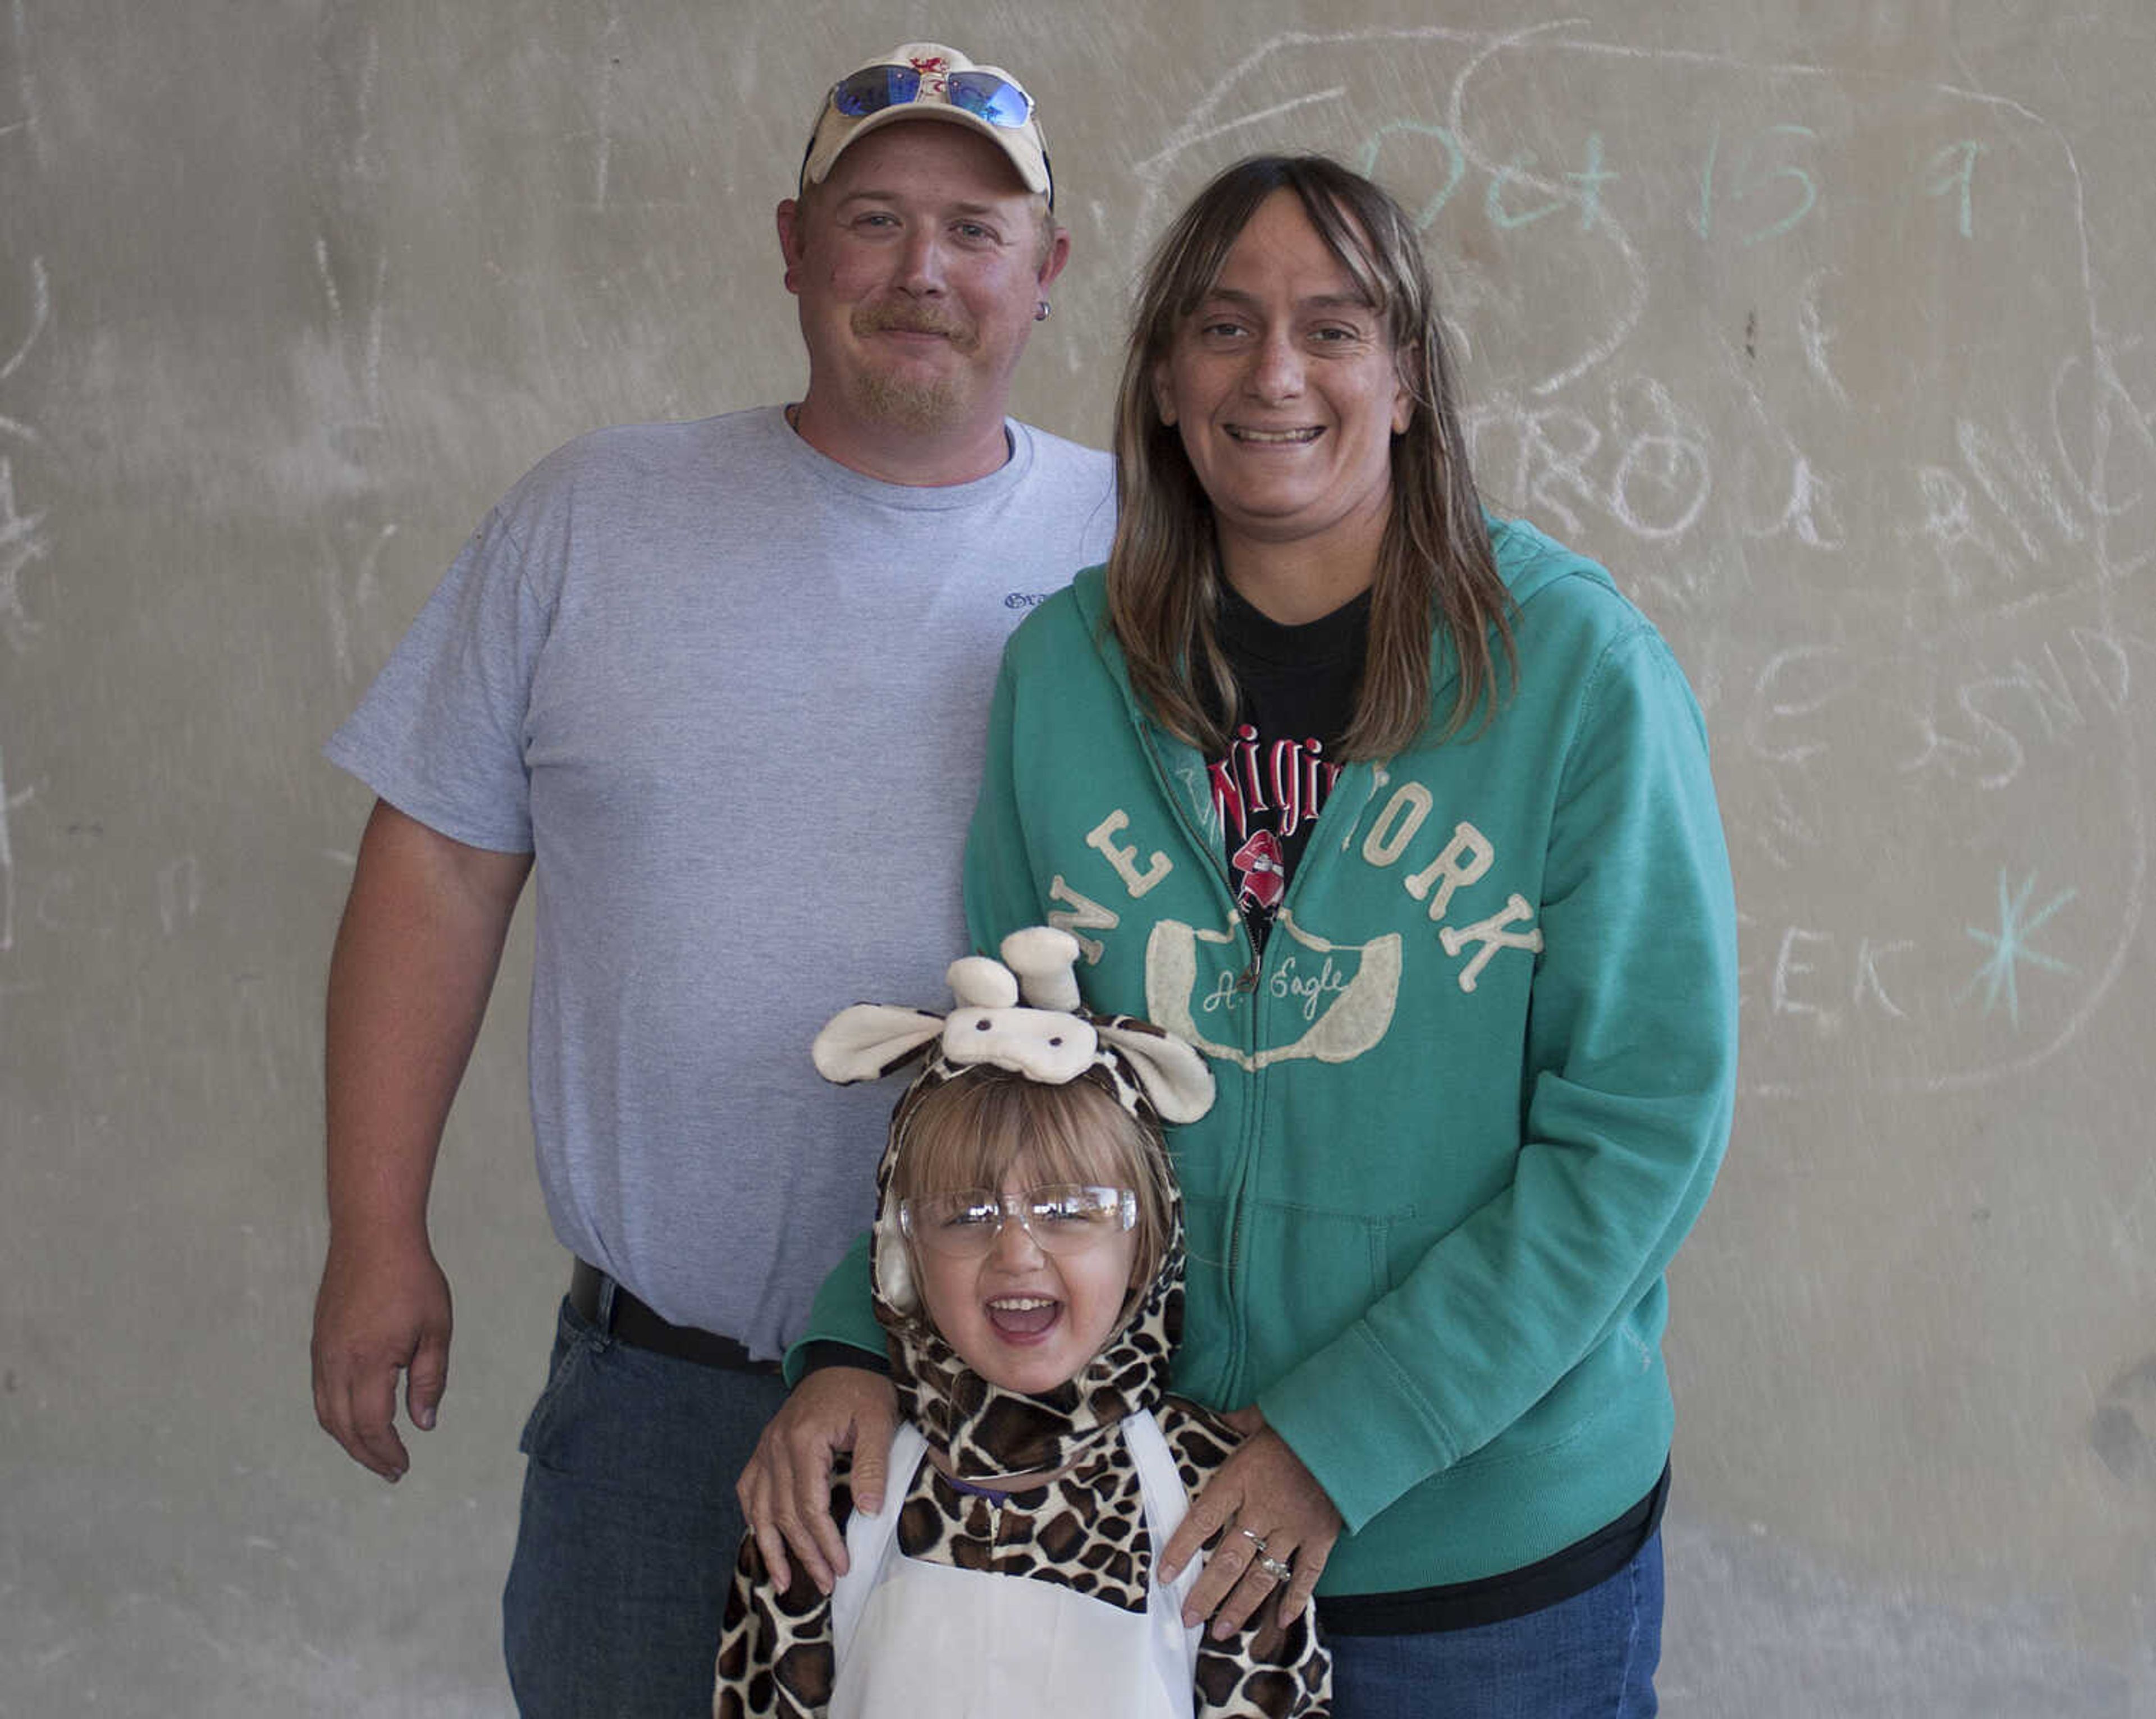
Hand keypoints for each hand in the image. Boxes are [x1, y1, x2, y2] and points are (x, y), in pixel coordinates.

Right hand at [310, 1233, 452, 1481]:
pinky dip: (336, 1415)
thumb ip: (430, 1379)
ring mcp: (322, 1352)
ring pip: (326, 1412)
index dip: (387, 1451)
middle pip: (343, 1427)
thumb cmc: (412, 1279)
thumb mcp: (435, 1330)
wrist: (372, 1235)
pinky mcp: (318, 1341)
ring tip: (374, 1452)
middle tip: (391, 1470)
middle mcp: (336, 1363)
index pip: (372, 1425)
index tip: (402, 1467)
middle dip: (367, 1454)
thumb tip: (423, 1424)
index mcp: (367, 1362)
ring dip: (348, 1438)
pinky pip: (321, 1391)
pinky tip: (357, 1418)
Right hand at [737, 1365, 897, 1595]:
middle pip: (783, 1514)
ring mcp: (765, 1447)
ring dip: (770, 1547)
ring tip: (783, 1583)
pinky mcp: (764, 1448)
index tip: (841, 1567)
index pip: (808, 1506)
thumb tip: (869, 1513)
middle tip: (826, 1582)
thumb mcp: (879, 1422)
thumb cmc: (863, 1390)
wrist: (841, 1358)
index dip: (824, 1542)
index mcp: (803, 1440)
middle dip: (804, 1554)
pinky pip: (749, 1489)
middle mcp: (776, 1446)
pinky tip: (762, 1539)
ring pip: (759, 1508)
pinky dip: (753, 1518)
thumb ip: (871, 1466)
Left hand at [1161, 1407, 1340, 1638]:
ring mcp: (1293, 1527)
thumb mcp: (1260, 1416)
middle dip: (1206, 1594)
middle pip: (1227, 1561)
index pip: (1201, 1521)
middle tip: (1188, 1619)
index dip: (1181, 1550)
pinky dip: (1295, 1600)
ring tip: (1220, 1631)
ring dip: (1240, 1607)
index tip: (1164, 1577)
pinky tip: (1280, 1621)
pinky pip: (1306, 1576)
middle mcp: (1263, 1509)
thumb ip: (1234, 1420)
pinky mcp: (1321, 1536)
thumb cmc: (1298, 1420)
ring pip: (1261, 1577)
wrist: (1347, 1427)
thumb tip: (1208, 1410)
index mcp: (1240, 1479)